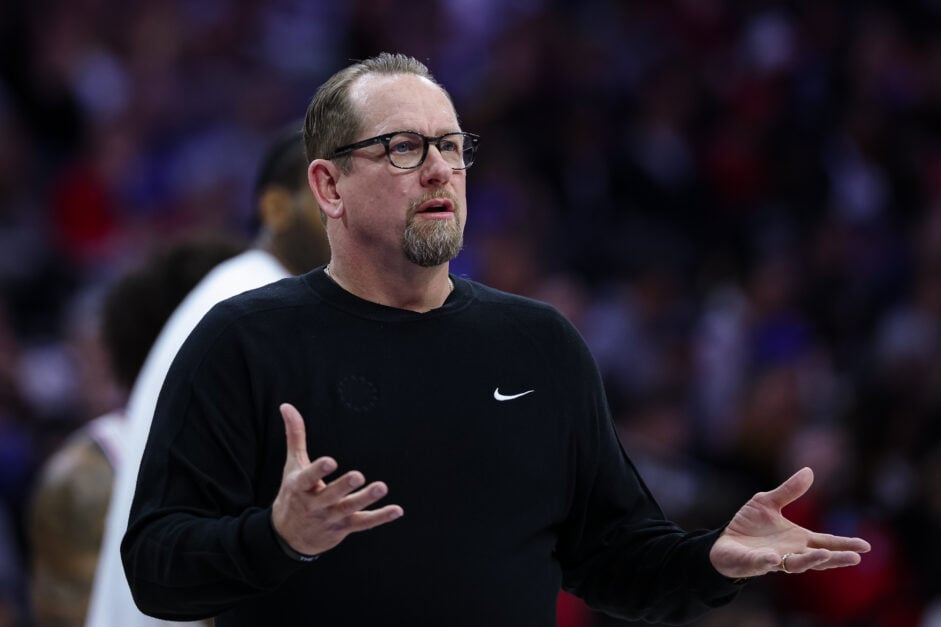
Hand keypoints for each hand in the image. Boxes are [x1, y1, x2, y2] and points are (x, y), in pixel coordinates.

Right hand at [271, 403, 402, 556]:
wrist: (289, 536)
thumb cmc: (294, 493)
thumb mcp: (292, 465)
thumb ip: (295, 435)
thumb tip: (287, 405)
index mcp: (301, 487)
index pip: (308, 478)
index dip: (318, 470)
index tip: (330, 461)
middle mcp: (315, 504)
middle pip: (330, 495)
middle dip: (343, 486)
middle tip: (358, 475)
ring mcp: (330, 517)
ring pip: (349, 509)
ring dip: (365, 499)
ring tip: (381, 487)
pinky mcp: (344, 527)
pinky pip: (363, 523)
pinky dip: (380, 518)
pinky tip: (396, 510)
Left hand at [709, 467, 870, 578]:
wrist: (723, 541)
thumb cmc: (749, 525)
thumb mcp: (768, 502)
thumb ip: (789, 491)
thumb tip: (809, 470)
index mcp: (798, 539)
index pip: (826, 542)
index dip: (845, 544)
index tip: (865, 546)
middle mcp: (790, 552)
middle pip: (817, 557)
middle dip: (835, 558)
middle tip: (854, 558)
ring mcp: (773, 560)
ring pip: (795, 565)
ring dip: (809, 561)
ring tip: (824, 555)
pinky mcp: (752, 563)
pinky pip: (762, 564)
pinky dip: (768, 562)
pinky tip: (775, 559)